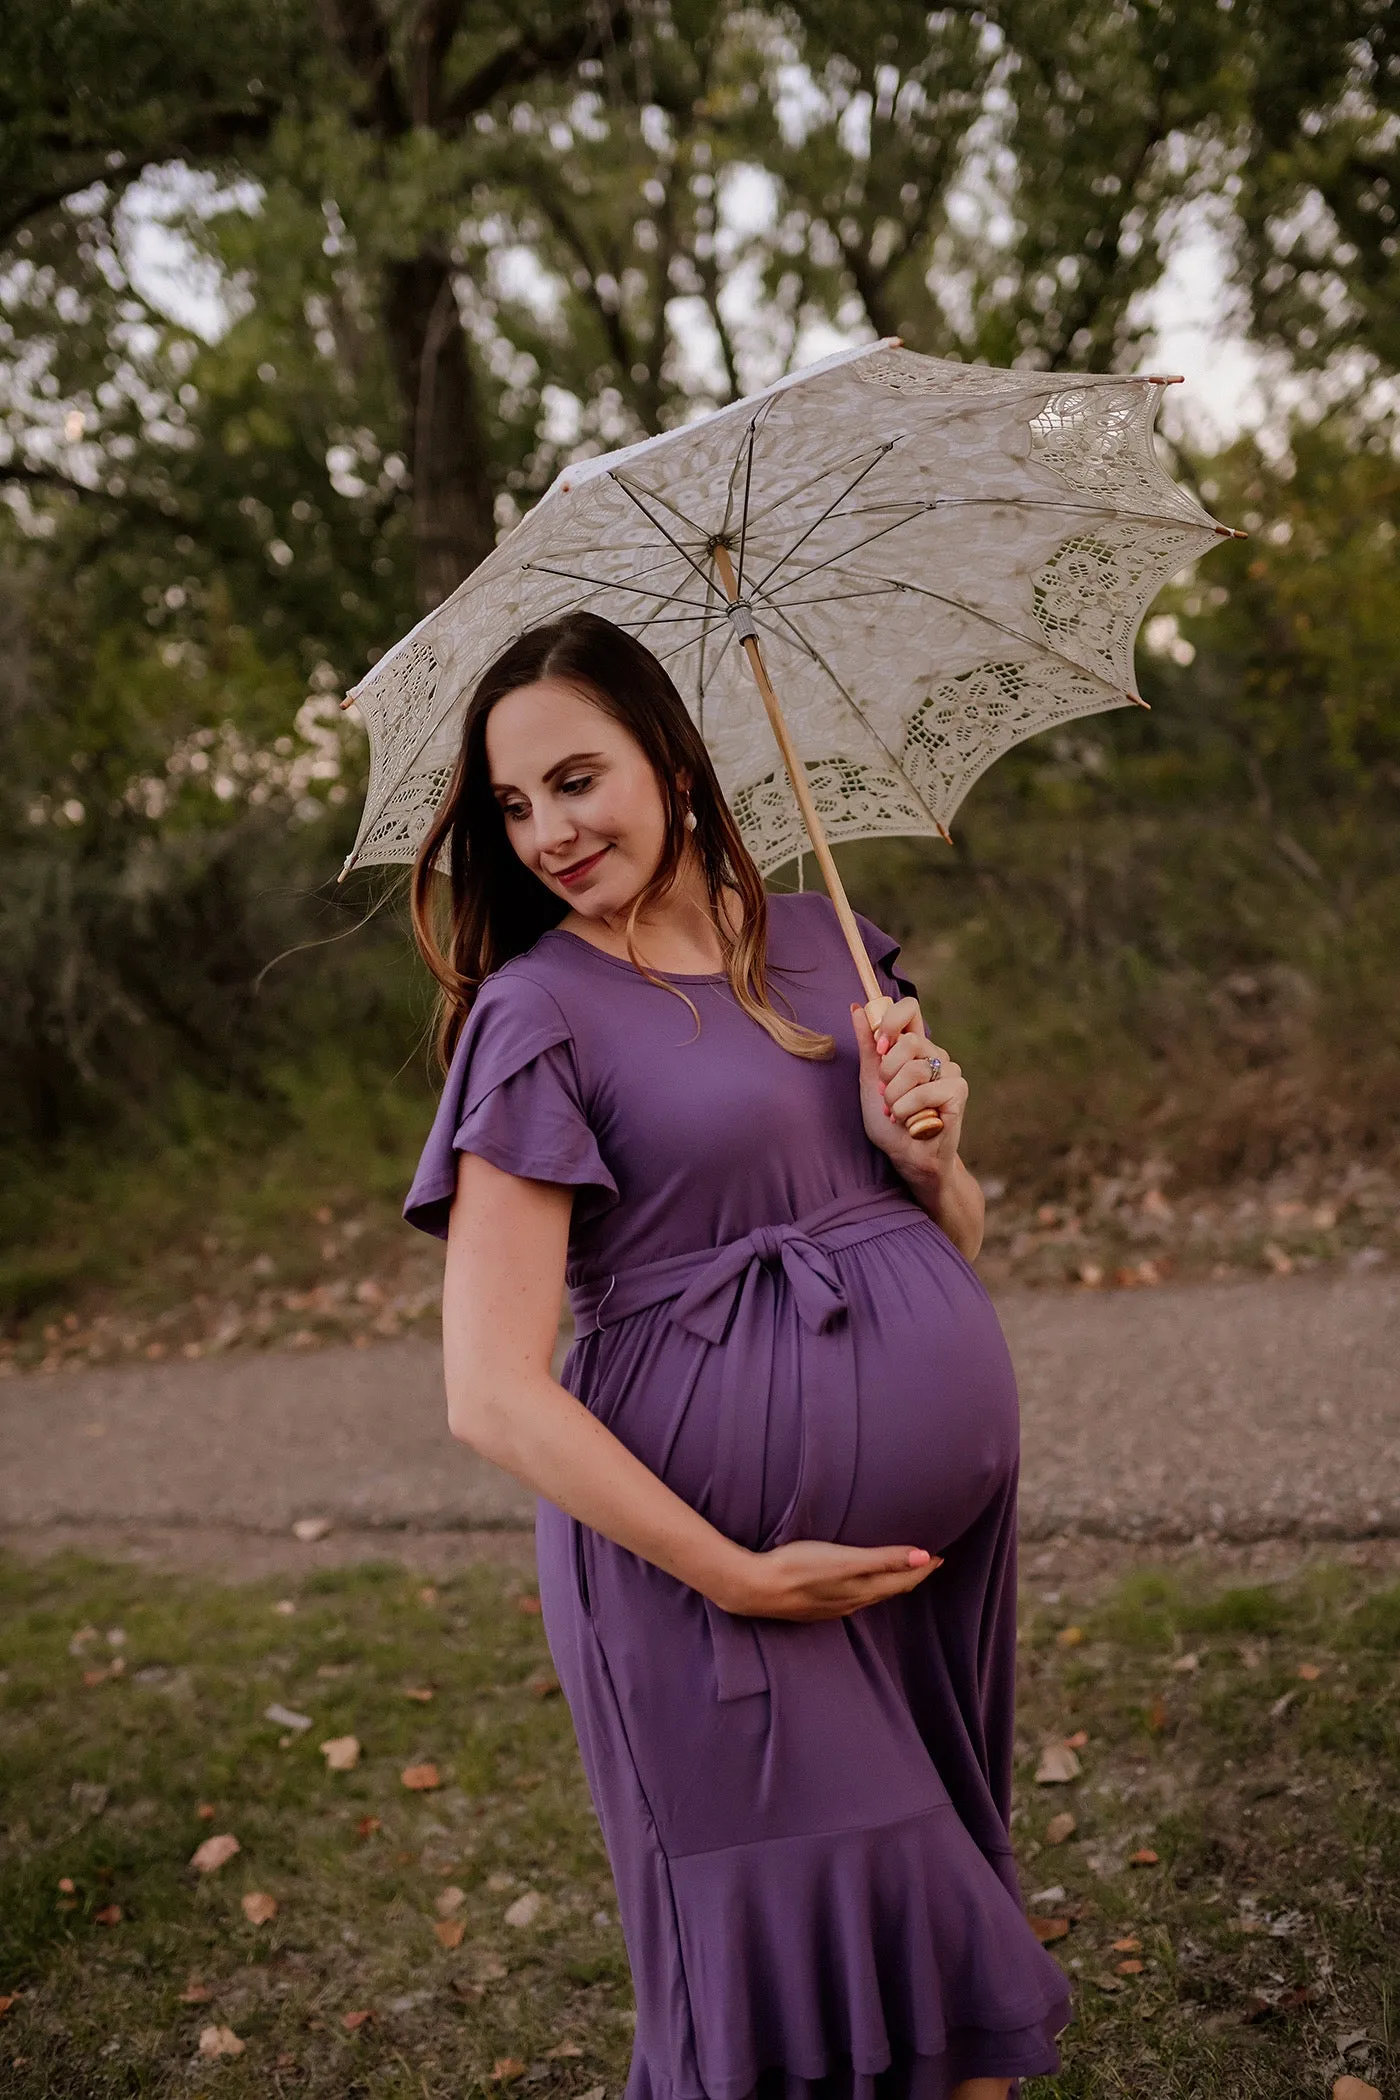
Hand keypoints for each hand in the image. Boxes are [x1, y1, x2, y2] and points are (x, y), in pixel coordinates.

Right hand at [718, 1539, 942, 1621]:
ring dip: (889, 1583)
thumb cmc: (799, 1568)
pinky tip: (857, 1584)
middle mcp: (852, 1602)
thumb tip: (924, 1557)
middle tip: (926, 1562)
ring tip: (898, 1571)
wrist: (755, 1589)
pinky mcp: (815, 1606)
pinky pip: (852, 1598)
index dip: (923, 1568)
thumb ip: (884, 1559)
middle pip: (890, 1590)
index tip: (940, 1555)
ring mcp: (832, 1607)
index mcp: (863, 1590)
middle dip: (910, 1576)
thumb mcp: (845, 1560)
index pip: (903, 1581)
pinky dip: (866, 1589)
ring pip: (871, 1596)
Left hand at [850, 998, 968, 1183]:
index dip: (891, 1020)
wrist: (907, 1157)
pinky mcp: (958, 1091)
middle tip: (887, 1095)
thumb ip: (867, 1047)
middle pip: (909, 1040)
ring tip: (897, 1113)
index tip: (880, 1045)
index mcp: (914, 1047)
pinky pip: (925, 1091)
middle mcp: (934, 1054)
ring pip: (914, 1069)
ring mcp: (950, 1071)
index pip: (909, 1008)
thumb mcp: (870, 1081)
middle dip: (887, 1073)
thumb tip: (856, 1009)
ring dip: (895, 1098)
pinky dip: (907, 1110)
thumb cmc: (890, 1122)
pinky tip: (912, 1122)